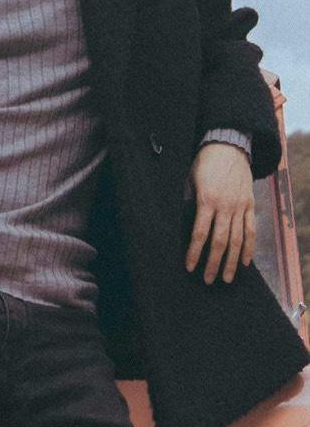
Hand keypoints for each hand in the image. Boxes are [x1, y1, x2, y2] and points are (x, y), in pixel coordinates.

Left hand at [185, 143, 254, 283]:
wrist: (229, 147)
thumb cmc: (204, 163)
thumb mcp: (189, 179)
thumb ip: (186, 200)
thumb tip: (177, 221)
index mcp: (207, 200)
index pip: (200, 233)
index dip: (194, 252)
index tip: (189, 266)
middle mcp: (225, 206)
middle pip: (220, 242)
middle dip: (213, 263)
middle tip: (208, 280)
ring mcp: (240, 207)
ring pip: (237, 240)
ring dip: (232, 262)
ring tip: (227, 278)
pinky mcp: (250, 205)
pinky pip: (251, 230)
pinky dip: (249, 248)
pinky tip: (245, 262)